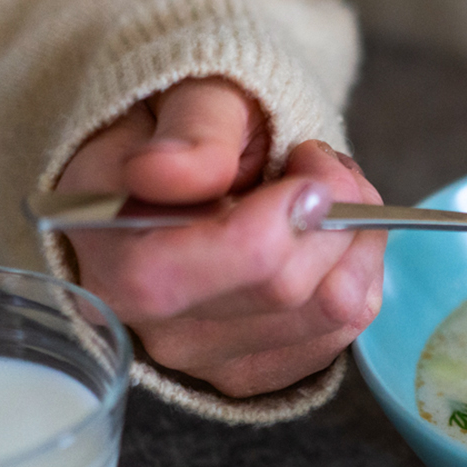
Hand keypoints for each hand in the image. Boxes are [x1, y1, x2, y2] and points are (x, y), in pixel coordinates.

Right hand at [55, 77, 385, 396]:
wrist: (189, 164)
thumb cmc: (187, 127)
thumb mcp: (190, 96)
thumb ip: (191, 132)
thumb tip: (169, 172)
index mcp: (110, 253)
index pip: (192, 272)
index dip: (276, 218)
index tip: (306, 164)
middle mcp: (148, 324)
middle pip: (283, 288)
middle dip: (333, 208)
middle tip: (317, 158)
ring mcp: (204, 359)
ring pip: (329, 311)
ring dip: (355, 236)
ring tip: (323, 188)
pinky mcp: (256, 370)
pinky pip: (344, 328)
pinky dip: (356, 269)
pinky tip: (324, 232)